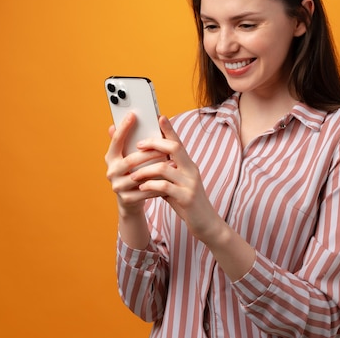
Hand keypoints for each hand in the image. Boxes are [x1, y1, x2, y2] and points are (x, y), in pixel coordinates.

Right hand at [105, 112, 167, 216]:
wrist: (130, 200)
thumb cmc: (132, 172)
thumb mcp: (127, 157)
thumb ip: (126, 142)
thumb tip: (117, 123)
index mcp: (110, 157)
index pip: (116, 140)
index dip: (124, 127)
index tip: (133, 115)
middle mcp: (111, 171)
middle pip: (130, 160)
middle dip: (149, 153)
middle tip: (165, 146)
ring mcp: (117, 186)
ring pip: (139, 176)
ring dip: (157, 169)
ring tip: (172, 163)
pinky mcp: (127, 199)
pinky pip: (145, 190)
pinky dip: (158, 184)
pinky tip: (169, 179)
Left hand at [130, 116, 223, 242]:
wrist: (206, 223)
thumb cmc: (187, 202)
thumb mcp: (176, 184)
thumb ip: (165, 173)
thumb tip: (147, 162)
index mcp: (189, 164)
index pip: (179, 142)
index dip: (169, 129)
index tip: (159, 116)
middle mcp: (191, 170)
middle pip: (174, 147)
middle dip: (154, 143)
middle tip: (138, 145)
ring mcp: (190, 183)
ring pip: (165, 168)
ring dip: (146, 169)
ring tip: (134, 174)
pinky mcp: (187, 198)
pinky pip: (165, 187)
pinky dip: (151, 185)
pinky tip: (143, 187)